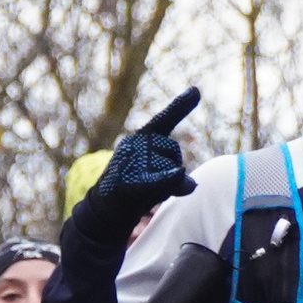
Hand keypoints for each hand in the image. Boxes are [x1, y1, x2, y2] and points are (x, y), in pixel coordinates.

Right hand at [72, 87, 200, 244]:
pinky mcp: (127, 183)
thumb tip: (192, 185)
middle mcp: (135, 144)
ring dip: (167, 184)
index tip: (197, 90)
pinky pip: (154, 180)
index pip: (164, 119)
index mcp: (142, 138)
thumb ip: (176, 178)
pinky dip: (168, 179)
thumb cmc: (134, 191)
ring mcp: (130, 162)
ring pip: (168, 167)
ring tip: (146, 192)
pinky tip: (179, 174)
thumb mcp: (159, 181)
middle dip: (173, 167)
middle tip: (155, 183)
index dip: (181, 105)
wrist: (105, 211)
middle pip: (173, 151)